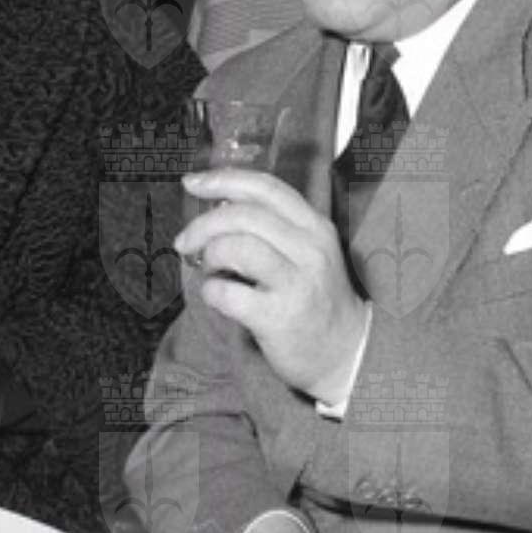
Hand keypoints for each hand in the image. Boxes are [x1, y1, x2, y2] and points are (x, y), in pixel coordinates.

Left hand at [178, 169, 368, 398]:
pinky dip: (211, 291)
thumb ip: (273, 226)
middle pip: (243, 215)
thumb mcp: (308, 252)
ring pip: (236, 248)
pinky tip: (216, 296)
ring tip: (208, 270)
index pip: (265, 188)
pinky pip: (229, 293)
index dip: (223, 180)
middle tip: (186, 241)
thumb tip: (219, 203)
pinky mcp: (279, 317)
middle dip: (203, 225)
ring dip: (209, 255)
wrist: (345, 353)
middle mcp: (310, 249)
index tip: (192, 183)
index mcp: (315, 226)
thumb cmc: (315, 298)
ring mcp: (297, 283)